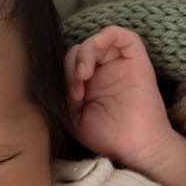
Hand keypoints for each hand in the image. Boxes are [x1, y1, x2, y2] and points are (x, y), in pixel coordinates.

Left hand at [64, 26, 173, 166]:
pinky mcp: (137, 62)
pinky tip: (97, 49)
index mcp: (89, 84)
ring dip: (85, 54)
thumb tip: (47, 80)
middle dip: (72, 67)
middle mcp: (104, 72)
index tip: (70, 99)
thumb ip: (61, 98)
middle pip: (80, 50)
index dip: (64, 75)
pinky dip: (107, 36)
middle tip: (77, 92)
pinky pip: (124, 36)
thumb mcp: (73, 119)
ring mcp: (120, 66)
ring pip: (98, 40)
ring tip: (84, 76)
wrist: (137, 149)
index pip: (70, 64)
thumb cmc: (108, 138)